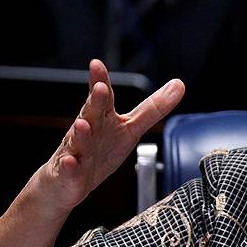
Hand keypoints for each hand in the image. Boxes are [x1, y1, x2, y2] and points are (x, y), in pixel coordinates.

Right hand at [36, 59, 184, 212]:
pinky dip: (69, 165)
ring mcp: (76, 152)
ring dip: (81, 132)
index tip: (97, 64)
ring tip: (83, 124)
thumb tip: (178, 85)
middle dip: (95, 101)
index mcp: (103, 119)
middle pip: (91, 113)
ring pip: (78, 141)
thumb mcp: (131, 129)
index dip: (101, 80)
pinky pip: (68, 170)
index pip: (103, 97)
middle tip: (100, 88)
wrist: (68, 182)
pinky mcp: (68, 174)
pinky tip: (70, 161)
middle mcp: (87, 130)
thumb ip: (153, 109)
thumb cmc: (100, 152)